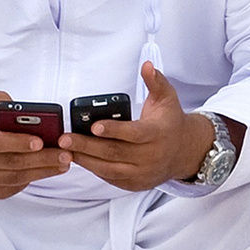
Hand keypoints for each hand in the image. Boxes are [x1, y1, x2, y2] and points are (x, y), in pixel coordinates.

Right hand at [0, 90, 72, 199]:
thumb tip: (17, 107)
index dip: (18, 142)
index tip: (40, 142)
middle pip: (12, 162)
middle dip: (42, 159)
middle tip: (64, 154)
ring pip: (16, 177)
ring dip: (43, 171)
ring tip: (63, 162)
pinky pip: (14, 186)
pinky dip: (33, 178)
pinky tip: (48, 170)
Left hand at [57, 63, 218, 192]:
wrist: (184, 152)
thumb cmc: (170, 123)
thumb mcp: (167, 98)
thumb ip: (155, 81)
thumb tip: (146, 65)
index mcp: (158, 134)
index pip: (134, 134)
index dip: (114, 130)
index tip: (94, 126)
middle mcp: (151, 156)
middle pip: (114, 152)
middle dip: (87, 145)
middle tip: (65, 138)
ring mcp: (142, 173)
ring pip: (109, 169)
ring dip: (85, 159)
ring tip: (65, 149)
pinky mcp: (134, 184)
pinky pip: (109, 177)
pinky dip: (92, 168)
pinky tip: (78, 158)